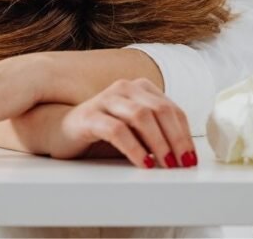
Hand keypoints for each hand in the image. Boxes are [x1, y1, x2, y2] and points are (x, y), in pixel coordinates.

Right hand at [50, 78, 197, 168]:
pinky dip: (134, 148)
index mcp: (140, 88)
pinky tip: (143, 163)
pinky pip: (117, 130)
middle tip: (183, 164)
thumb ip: (157, 134)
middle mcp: (124, 88)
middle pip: (160, 111)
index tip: (191, 158)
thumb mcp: (136, 131)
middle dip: (176, 140)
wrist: (61, 131)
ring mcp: (106, 99)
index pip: (172, 109)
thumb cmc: (103, 132)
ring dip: (159, 143)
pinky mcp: (90, 116)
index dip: (185, 135)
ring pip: (141, 116)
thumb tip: (185, 156)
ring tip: (166, 165)